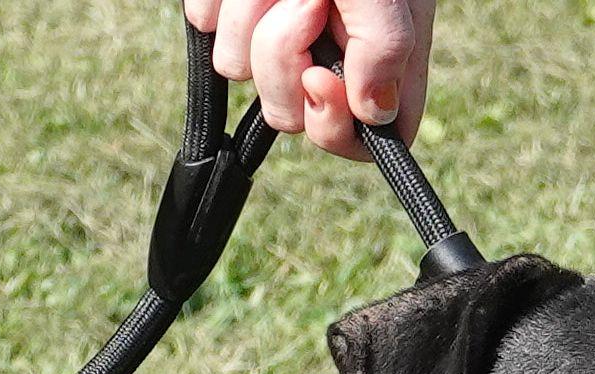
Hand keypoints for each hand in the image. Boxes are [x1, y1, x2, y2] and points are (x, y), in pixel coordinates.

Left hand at [181, 0, 435, 160]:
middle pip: (288, 114)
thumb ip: (389, 46)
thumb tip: (377, 114)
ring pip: (238, 70)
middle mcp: (326, 55)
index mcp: (378, 57)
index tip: (321, 82)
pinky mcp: (226, 11)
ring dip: (253, 10)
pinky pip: (205, 24)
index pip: (365, 140)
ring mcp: (270, 36)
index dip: (336, 129)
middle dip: (286, 51)